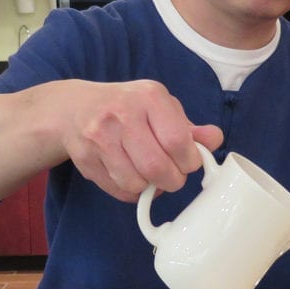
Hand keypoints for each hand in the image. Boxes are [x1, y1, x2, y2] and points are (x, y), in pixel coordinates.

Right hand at [61, 79, 223, 201]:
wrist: (74, 108)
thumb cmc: (127, 107)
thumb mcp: (159, 107)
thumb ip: (189, 127)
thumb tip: (215, 139)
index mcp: (148, 97)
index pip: (178, 140)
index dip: (189, 161)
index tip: (189, 162)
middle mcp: (121, 114)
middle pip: (157, 167)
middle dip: (172, 180)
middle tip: (172, 175)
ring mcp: (99, 138)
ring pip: (136, 184)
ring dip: (150, 187)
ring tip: (149, 173)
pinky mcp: (85, 159)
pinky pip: (118, 190)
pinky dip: (131, 191)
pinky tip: (131, 174)